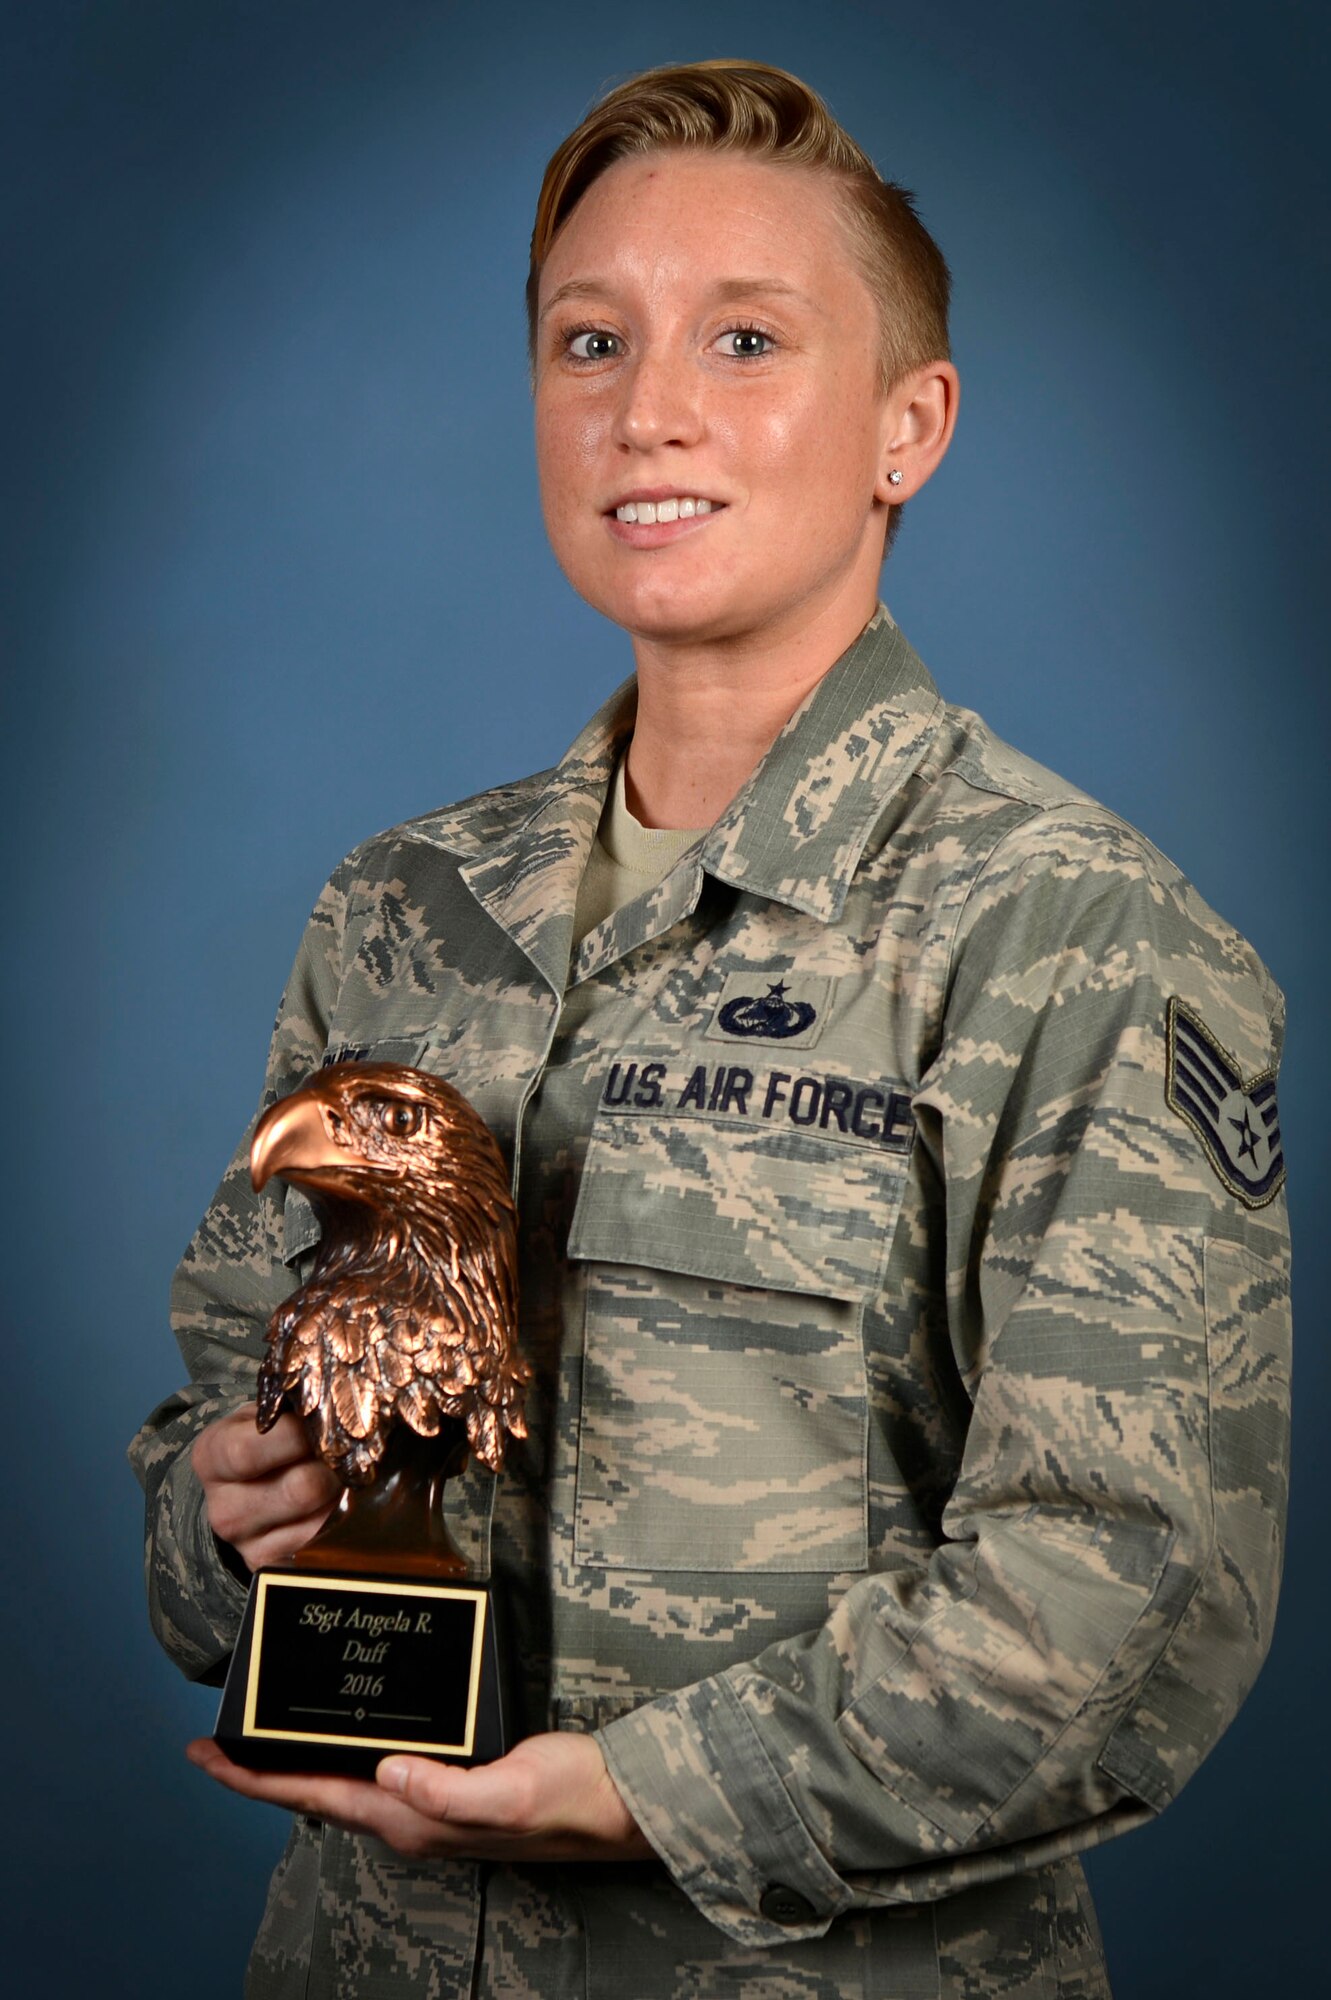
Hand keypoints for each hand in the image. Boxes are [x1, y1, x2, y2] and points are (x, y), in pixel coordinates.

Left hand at [185, 1731, 654, 1863]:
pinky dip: (341, 1755)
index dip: (255, 1778)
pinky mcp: (449, 1787)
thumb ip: (448, 1789)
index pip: (313, 1796)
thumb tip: (388, 1773)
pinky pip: (374, 1775)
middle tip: (216, 1743)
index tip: (207, 1755)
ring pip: (341, 1786)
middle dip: (261, 1772)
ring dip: (296, 1766)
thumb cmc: (566, 1798)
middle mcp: (410, 1817)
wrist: (615, 1806)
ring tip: (262, 1741)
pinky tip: (343, 1739)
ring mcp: (428, 1805)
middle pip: (315, 1793)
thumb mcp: (510, 1789)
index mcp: (412, 1818)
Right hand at [192, 1405, 338, 1570]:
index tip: (326, 1422)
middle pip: (300, 1490)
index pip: (248, 1452)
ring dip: (349, 1495)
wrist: (248, 1488)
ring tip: (354, 1474)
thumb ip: (293, 1408)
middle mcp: (224, 1510)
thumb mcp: (265, 1413)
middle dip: (338, 1466)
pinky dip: (347, 1524)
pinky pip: (326, 1548)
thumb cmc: (265, 1438)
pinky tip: (349, 1503)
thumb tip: (340, 1399)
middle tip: (356, 1450)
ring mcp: (248, 1547)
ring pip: (323, 1522)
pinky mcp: (278, 1569)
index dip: (297, 1436)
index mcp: (212, 1459)